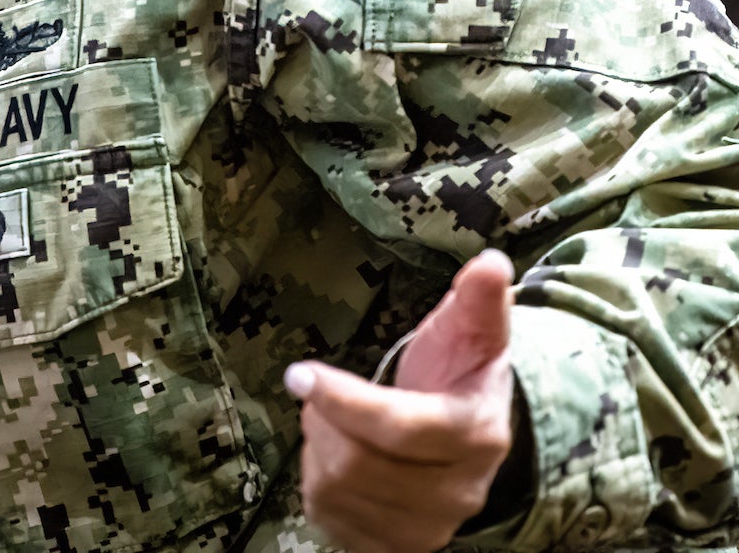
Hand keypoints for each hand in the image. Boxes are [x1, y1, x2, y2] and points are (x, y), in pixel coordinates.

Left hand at [289, 249, 519, 552]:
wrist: (466, 436)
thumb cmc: (457, 374)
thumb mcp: (472, 333)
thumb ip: (480, 302)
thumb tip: (491, 263)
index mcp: (477, 436)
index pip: (401, 428)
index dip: (343, 401)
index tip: (298, 372)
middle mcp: (457, 493)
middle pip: (357, 462)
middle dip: (325, 418)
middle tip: (325, 390)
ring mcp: (427, 527)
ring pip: (336, 489)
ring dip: (318, 445)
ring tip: (336, 420)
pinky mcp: (395, 546)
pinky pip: (328, 517)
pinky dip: (316, 481)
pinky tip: (337, 454)